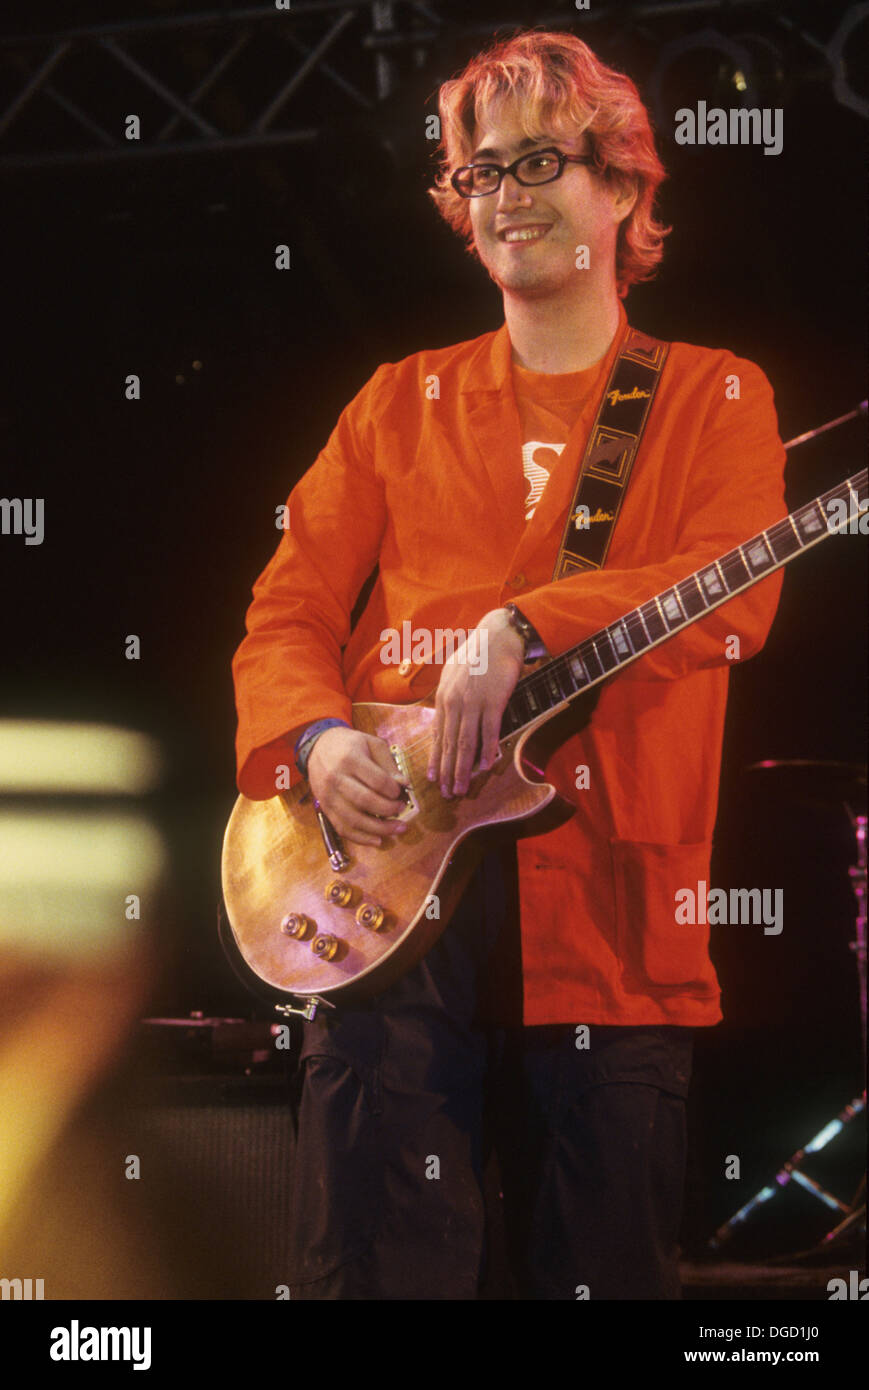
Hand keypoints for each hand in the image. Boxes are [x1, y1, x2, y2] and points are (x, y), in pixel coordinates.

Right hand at [307, 725, 407, 846]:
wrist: (318, 746)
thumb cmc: (350, 745)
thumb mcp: (371, 743)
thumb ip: (389, 763)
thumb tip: (404, 785)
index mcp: (350, 759)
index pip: (377, 780)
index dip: (394, 790)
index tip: (402, 791)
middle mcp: (336, 778)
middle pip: (365, 801)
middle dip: (389, 809)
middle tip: (401, 809)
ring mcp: (328, 796)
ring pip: (354, 819)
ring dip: (379, 829)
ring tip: (398, 829)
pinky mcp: (325, 808)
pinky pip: (342, 828)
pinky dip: (361, 838)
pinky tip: (378, 840)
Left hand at [427, 608, 523, 797]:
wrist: (498, 636)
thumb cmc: (477, 654)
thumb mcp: (453, 674)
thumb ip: (448, 696)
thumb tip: (446, 717)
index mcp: (443, 697)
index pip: (437, 735)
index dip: (435, 760)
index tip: (433, 779)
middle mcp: (454, 702)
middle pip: (448, 744)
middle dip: (446, 772)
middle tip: (446, 794)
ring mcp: (473, 703)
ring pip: (465, 743)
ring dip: (462, 769)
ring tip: (461, 788)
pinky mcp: (494, 702)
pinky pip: (489, 732)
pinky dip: (487, 751)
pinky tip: (486, 767)